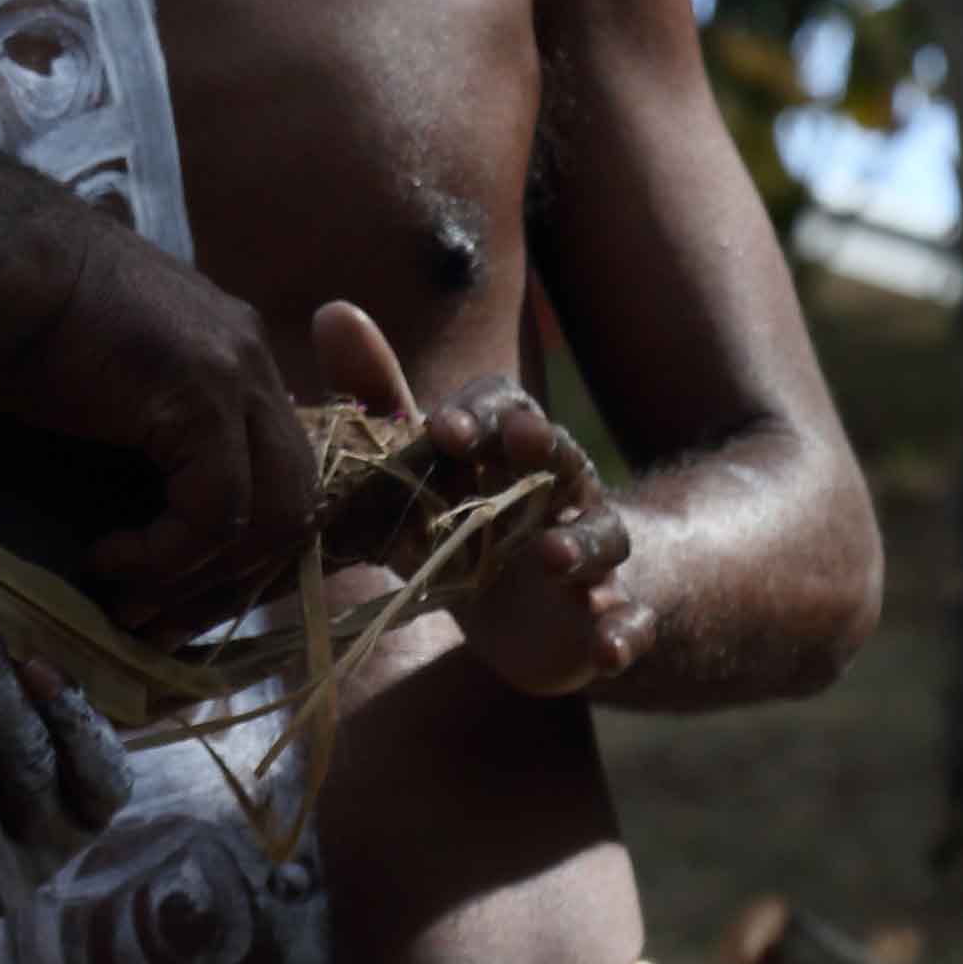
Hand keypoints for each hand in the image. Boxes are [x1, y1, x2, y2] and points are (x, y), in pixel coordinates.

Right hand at [0, 216, 313, 629]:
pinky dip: (165, 556)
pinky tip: (103, 558)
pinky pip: (215, 511)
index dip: (239, 554)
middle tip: (160, 624)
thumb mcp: (99, 392)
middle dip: (233, 582)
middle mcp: (249, 358)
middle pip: (297, 503)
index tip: (174, 600)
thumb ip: (139, 441)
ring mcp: (234, 370)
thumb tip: (128, 532)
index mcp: (230, 356)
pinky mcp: (201, 393)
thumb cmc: (7, 325)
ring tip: (128, 599)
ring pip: (274, 515)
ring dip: (200, 578)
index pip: (282, 475)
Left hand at [311, 301, 649, 699]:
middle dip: (545, 448)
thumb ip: (379, 399)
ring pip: (604, 538)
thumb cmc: (466, 524)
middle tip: (524, 442)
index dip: (480, 414)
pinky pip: (630, 624)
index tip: (443, 429)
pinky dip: (623, 635)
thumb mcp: (421, 469)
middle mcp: (559, 494)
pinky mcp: (606, 620)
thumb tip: (332, 309)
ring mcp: (589, 559)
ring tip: (551, 557)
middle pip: (563, 457)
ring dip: (581, 544)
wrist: (536, 616)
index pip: (507, 409)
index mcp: (510, 453)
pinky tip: (607, 653)